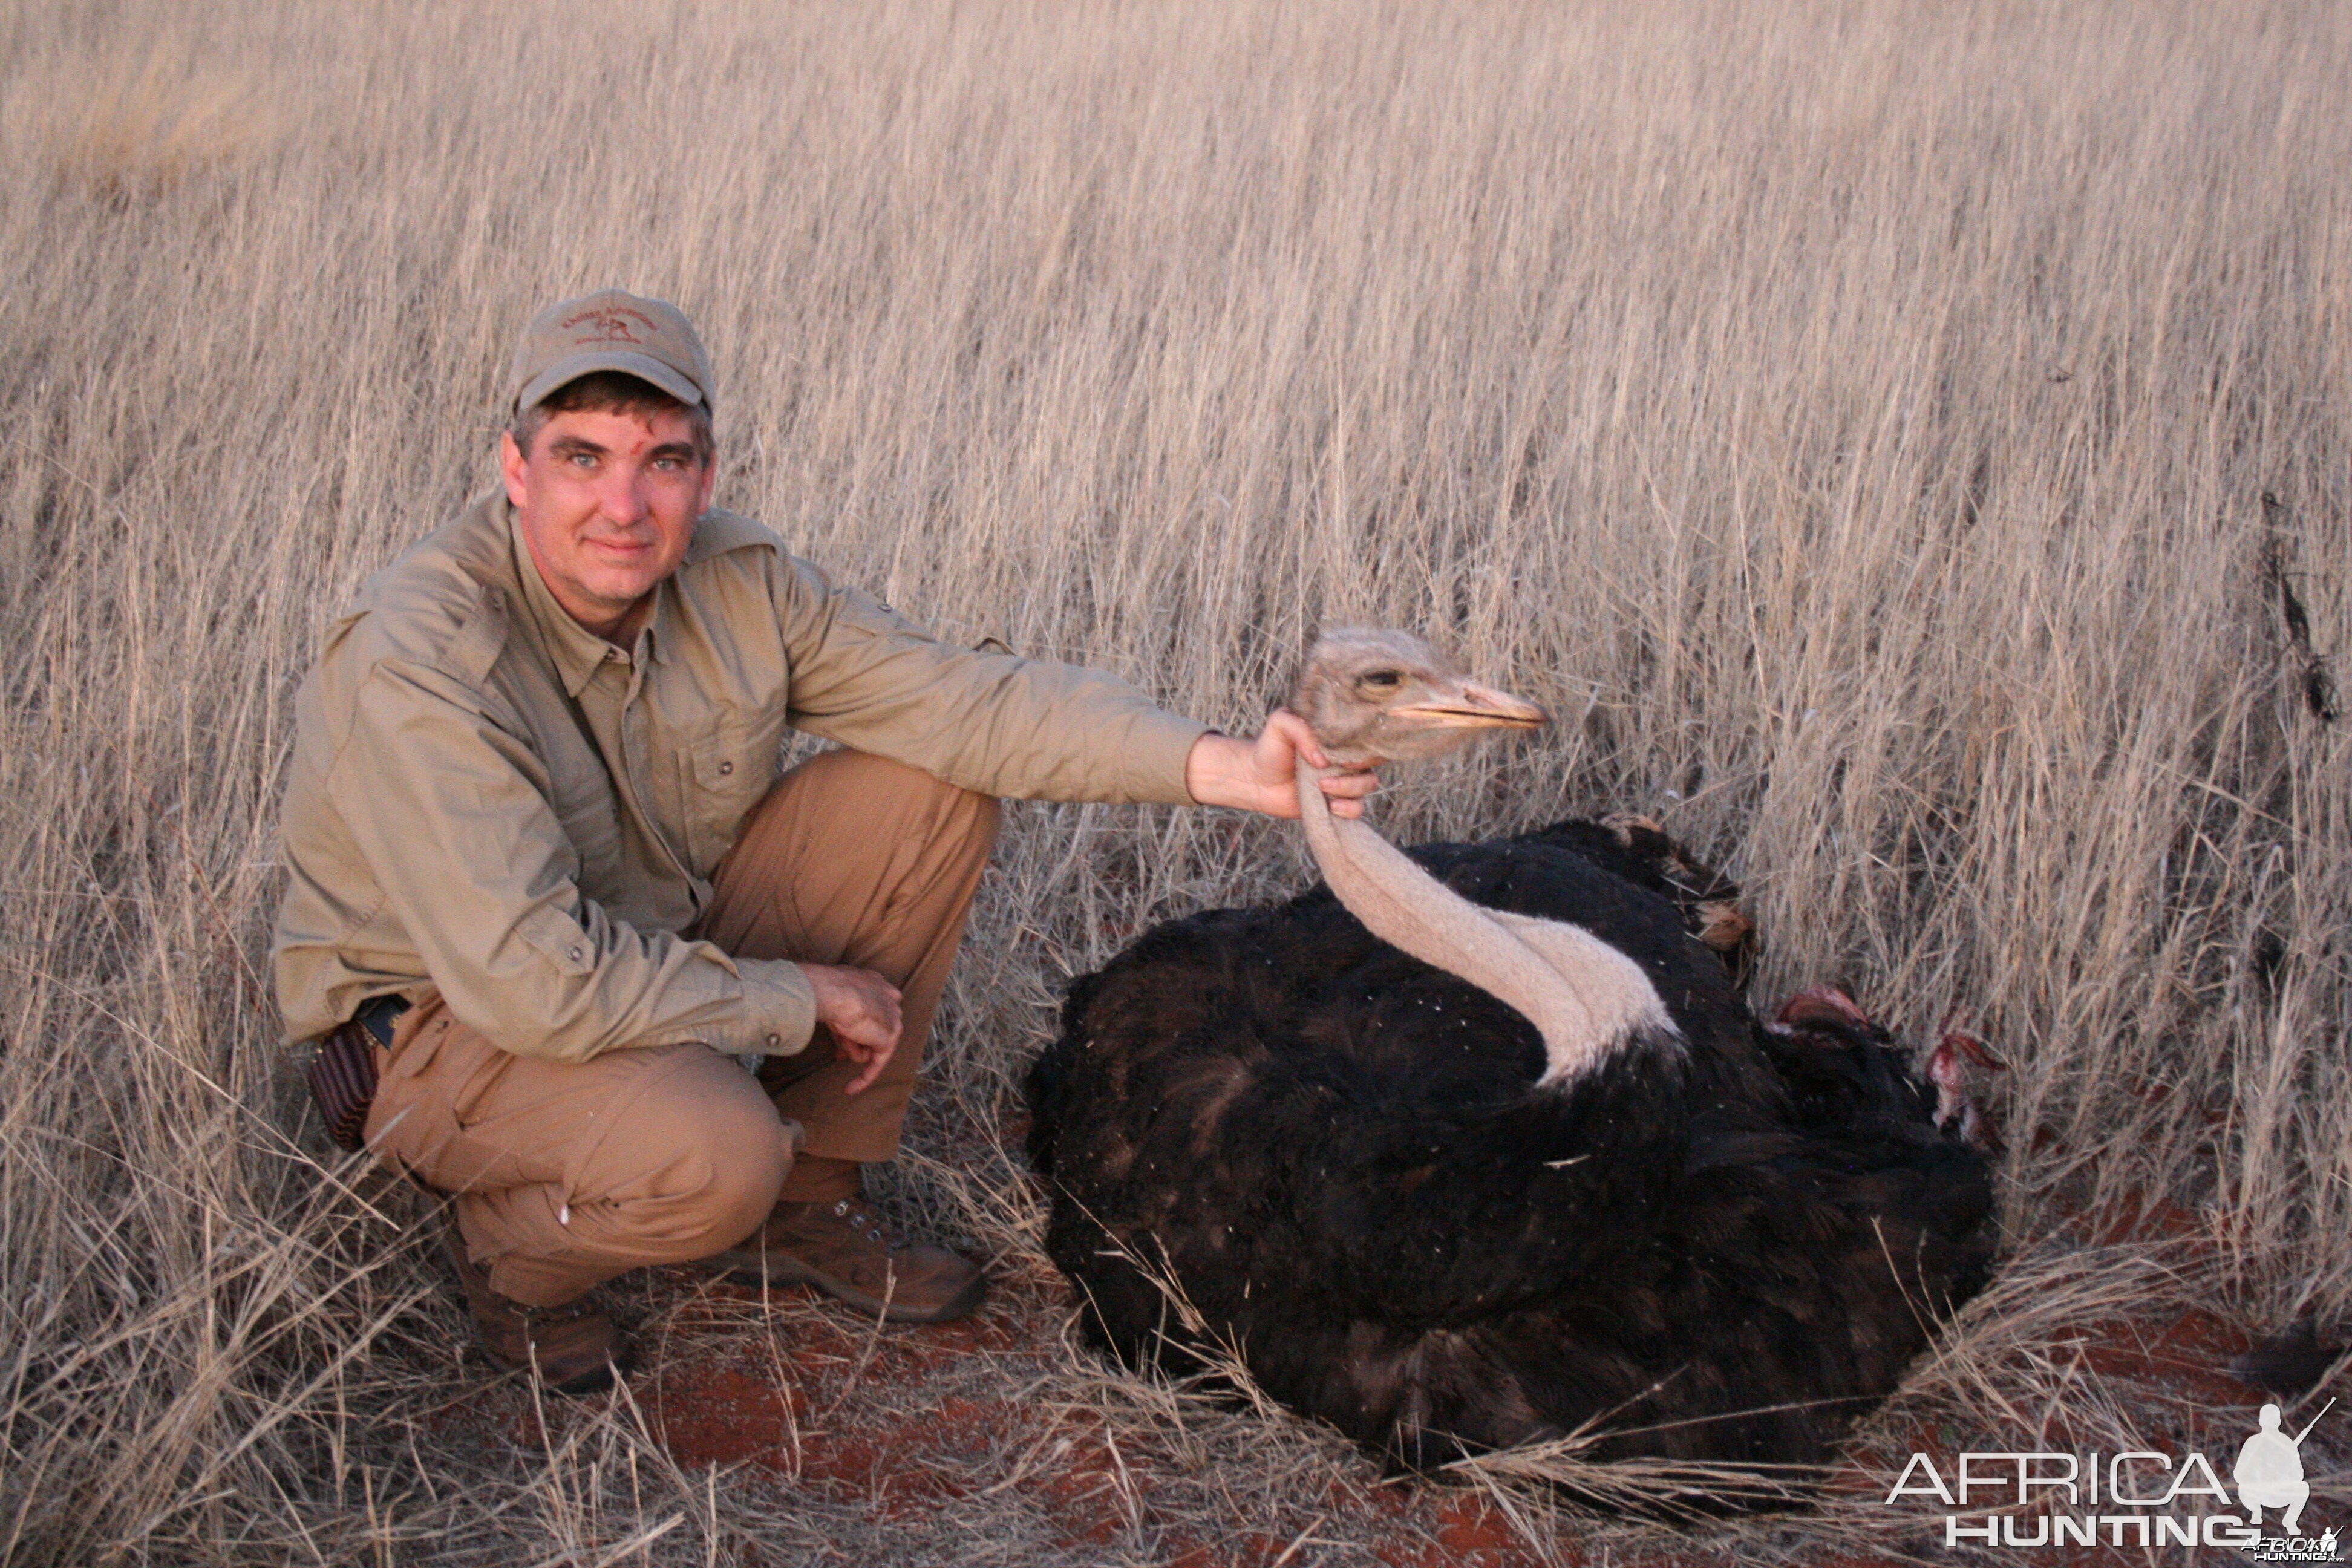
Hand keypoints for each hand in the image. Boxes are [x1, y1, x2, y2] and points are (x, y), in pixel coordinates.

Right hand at [802, 963, 900, 1094]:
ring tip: (837, 1048)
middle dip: (857, 1041)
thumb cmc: (825, 990)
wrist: (832, 992)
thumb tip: (846, 1038)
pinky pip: (878, 1061)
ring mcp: (892, 1018)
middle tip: (839, 1056)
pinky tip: (851, 1088)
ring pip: (872, 1043)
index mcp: (876, 983)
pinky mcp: (889, 1037)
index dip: (858, 1025)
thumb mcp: (836, 1001)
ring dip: (852, 1049)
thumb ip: (845, 1016)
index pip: (871, 1008)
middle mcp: (889, 998)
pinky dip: (865, 1076)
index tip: (844, 1036)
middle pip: (874, 1027)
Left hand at [1183, 711, 1379, 819]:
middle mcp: (1344, 758)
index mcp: (1338, 738)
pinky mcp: (1336, 803)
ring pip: (1368, 785)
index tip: (1342, 756)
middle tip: (1323, 773)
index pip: (1367, 739)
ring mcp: (1343, 781)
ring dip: (1348, 789)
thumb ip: (1301, 729)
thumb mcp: (1280, 724)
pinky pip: (1358, 809)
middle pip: (1371, 763)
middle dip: (1353, 772)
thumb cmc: (1270, 747)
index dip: (1363, 748)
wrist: (1255, 778)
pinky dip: (1349, 809)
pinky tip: (1331, 807)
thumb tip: (1322, 759)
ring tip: (1321, 788)